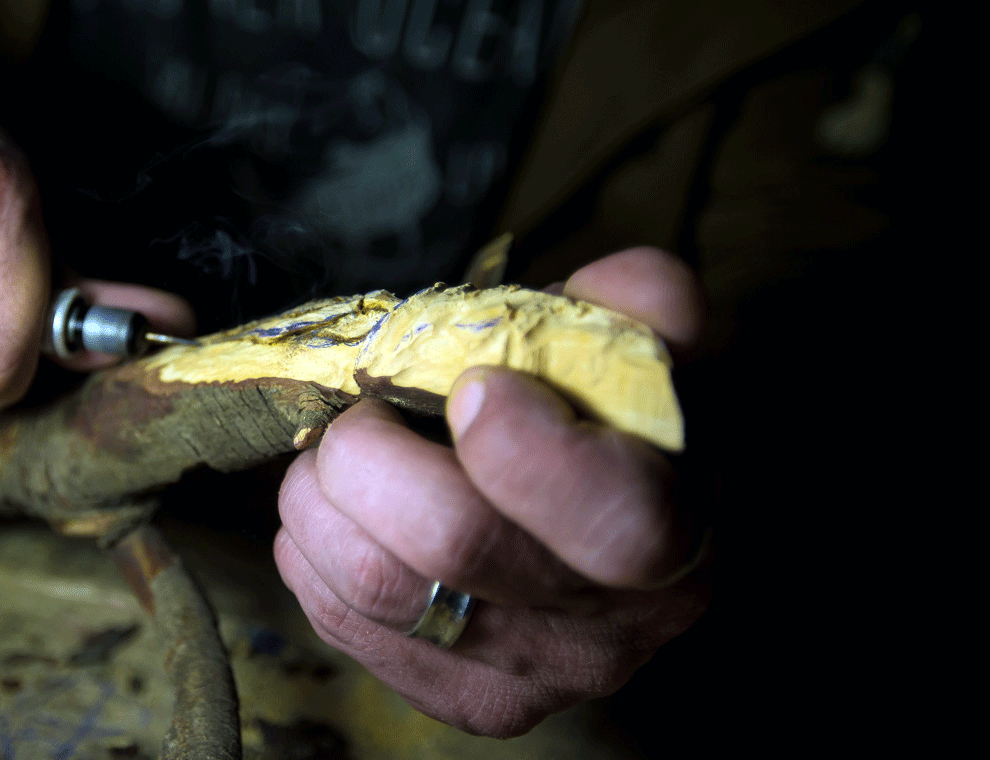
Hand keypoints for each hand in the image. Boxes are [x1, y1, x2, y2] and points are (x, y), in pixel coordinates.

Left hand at [274, 247, 710, 735]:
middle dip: (369, 453)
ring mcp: (538, 676)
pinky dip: (313, 556)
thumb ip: (642, 302)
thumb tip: (608, 287)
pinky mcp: (469, 702)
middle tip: (361, 412)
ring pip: (378, 588)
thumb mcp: (651, 352)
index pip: (610, 520)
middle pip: (454, 544)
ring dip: (320, 500)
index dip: (524, 449)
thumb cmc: (622, 425)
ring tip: (330, 458)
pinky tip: (335, 516)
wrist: (621, 529)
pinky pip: (347, 628)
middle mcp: (615, 626)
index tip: (471, 387)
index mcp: (677, 530)